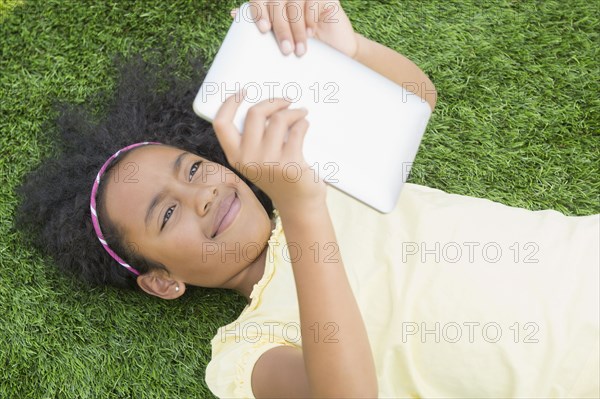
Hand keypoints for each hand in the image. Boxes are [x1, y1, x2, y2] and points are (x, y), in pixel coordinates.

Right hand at [213, 92, 325, 210]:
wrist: (299, 204)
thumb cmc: (279, 177)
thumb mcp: (257, 161)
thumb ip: (253, 139)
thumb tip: (266, 104)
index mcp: (235, 157)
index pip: (221, 124)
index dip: (229, 103)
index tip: (243, 92)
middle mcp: (248, 159)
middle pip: (255, 113)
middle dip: (273, 101)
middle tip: (286, 101)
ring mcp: (268, 162)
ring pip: (279, 119)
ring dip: (294, 111)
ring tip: (301, 114)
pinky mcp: (290, 163)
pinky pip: (297, 130)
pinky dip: (303, 123)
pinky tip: (305, 125)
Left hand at [231, 1, 358, 57]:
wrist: (336, 47)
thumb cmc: (304, 43)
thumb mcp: (281, 36)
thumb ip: (262, 23)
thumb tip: (234, 13)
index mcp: (275, 1)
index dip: (259, 11)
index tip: (263, 29)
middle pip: (277, 2)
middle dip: (281, 28)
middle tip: (285, 50)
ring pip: (295, 4)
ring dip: (296, 29)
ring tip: (299, 50)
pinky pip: (312, 3)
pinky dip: (309, 19)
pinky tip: (310, 33)